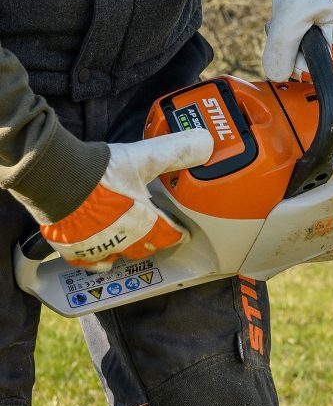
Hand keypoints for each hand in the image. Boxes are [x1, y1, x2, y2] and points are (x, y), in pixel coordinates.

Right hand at [40, 130, 213, 270]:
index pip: (169, 235)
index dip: (177, 233)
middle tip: (158, 235)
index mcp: (144, 222)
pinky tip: (103, 256)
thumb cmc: (99, 170)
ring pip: (119, 255)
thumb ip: (175, 151)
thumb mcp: (144, 157)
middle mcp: (123, 239)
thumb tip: (205, 142)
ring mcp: (96, 246)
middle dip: (154, 241)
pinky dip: (99, 260)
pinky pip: (89, 263)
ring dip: (128, 249)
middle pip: (146, 246)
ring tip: (133, 242)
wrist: (54, 176)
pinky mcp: (72, 247)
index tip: (182, 234)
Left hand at [263, 0, 332, 81]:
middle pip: (305, 64)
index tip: (287, 38)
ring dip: (285, 36)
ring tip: (287, 15)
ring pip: (298, 52)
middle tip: (285, 22)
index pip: (313, 74)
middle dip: (287, 46)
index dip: (293, 61)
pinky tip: (289, 14)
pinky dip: (288, 29)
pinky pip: (298, 40)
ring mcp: (330, 35)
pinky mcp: (320, 28)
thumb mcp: (290, 16)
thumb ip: (282, 49)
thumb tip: (275, 76)